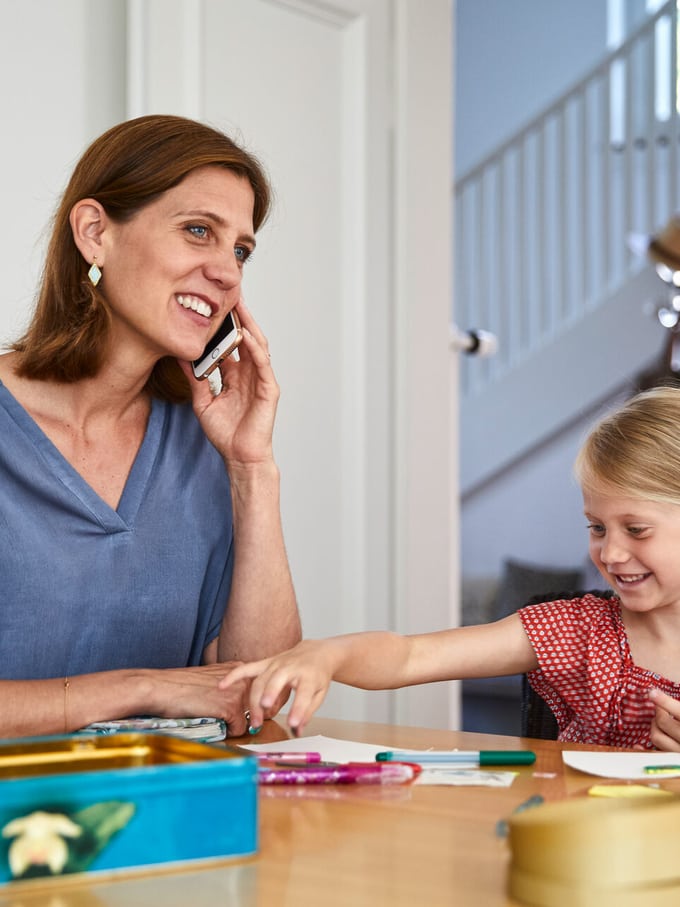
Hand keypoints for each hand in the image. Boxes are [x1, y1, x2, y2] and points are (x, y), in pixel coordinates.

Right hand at [149, 662, 252, 735]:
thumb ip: (229, 686)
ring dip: (236, 724)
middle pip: (256, 706)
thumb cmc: (181, 685)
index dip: (252, 705)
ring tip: (217, 719)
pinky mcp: (230, 707)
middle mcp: (242, 677)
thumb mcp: (211, 678)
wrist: (162, 688)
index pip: (257, 692)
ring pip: (249, 718)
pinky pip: (239, 729)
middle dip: (247, 716)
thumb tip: (241, 703)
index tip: (245, 712)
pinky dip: (228, 732)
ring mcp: (238, 692)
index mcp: (238, 668)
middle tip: (229, 719)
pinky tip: (213, 723)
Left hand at [178, 298, 278, 469]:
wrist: (239, 457)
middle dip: (239, 315)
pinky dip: (254, 347)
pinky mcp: (269, 389)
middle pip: (246, 337)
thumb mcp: (202, 401)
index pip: (231, 343)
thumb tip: (180, 357)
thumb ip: (194, 378)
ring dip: (249, 324)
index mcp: (236, 375)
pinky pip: (262, 363)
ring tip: (239, 304)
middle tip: (229, 292)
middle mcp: (250, 373)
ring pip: (257, 344)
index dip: (224, 324)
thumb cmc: (226, 433)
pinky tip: (245, 334)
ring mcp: (261, 379)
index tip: (213, 305)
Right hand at [218, 640, 335, 735]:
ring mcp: (276, 663)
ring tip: (255, 722)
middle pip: (276, 682)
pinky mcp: (266, 663)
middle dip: (268, 697)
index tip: (293, 724)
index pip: (303, 693)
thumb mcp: (319, 694)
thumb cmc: (317, 675)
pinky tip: (223, 685)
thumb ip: (307, 712)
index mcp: (308, 676)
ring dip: (254, 701)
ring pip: (260, 680)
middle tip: (263, 717)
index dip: (298, 709)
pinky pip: (247, 668)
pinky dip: (234, 676)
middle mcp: (291, 667)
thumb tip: (297, 731)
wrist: (316, 653)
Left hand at [647, 688, 679, 751]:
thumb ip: (679, 710)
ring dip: (655, 726)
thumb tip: (659, 695)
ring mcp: (679, 753)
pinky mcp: (674, 762)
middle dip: (659, 712)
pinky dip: (648, 745)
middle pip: (663, 722)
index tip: (652, 692)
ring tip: (662, 722)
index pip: (679, 712)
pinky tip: (647, 741)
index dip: (664, 701)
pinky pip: (655, 752)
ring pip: (656, 737)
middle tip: (662, 708)